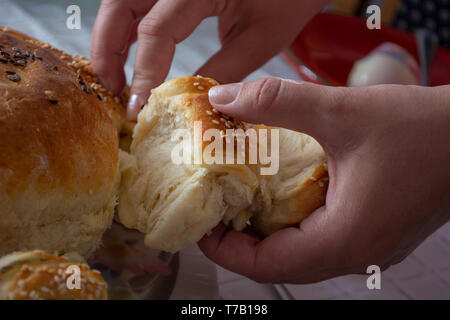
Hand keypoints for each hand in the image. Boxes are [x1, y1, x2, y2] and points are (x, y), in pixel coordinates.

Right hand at [90, 0, 328, 119]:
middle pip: (121, 3)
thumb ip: (223, 72)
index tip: (136, 109)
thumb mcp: (259, 40)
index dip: (143, 73)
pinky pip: (141, 1)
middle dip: (108, 48)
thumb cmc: (287, 0)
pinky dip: (128, 26)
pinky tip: (131, 54)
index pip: (156, 30)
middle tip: (112, 91)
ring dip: (112, 36)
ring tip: (116, 77)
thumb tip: (188, 105)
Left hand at [198, 78, 449, 282]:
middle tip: (218, 209)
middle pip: (282, 264)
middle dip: (243, 241)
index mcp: (346, 239)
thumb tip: (226, 99)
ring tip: (243, 201)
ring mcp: (369, 246)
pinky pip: (323, 240)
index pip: (267, 266)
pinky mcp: (375, 231)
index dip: (226, 250)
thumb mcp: (340, 111)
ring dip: (269, 233)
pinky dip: (296, 224)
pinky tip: (284, 196)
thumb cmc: (422, 130)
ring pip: (302, 254)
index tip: (202, 224)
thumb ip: (277, 103)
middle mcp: (357, 253)